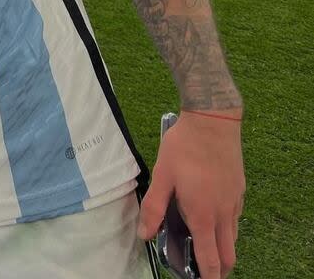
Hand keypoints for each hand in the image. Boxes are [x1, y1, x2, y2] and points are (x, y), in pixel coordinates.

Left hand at [137, 111, 244, 278]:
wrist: (213, 120)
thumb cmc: (184, 146)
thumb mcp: (162, 175)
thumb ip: (154, 207)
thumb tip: (145, 234)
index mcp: (203, 215)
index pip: (210, 258)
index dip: (207, 277)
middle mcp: (224, 213)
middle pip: (228, 254)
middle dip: (219, 268)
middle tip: (205, 270)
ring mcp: (235, 201)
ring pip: (233, 237)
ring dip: (223, 247)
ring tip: (205, 243)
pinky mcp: (239, 189)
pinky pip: (236, 218)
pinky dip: (227, 227)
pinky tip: (213, 214)